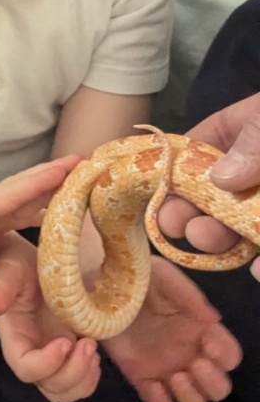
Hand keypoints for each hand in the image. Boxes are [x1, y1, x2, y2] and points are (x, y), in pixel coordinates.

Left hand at [0, 157, 77, 260]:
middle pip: (28, 185)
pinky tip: (64, 205)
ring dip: (56, 183)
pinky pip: (27, 206)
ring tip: (84, 173)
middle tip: (87, 160)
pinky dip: (47, 200)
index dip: (40, 182)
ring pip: (31, 193)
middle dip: (57, 173)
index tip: (66, 168)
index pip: (14, 192)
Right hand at [0, 233, 101, 401]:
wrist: (29, 263)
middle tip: (88, 343)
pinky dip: (90, 377)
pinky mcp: (67, 355)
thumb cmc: (15, 264)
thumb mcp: (7, 269)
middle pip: (50, 386)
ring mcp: (50, 357)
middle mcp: (31, 353)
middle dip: (73, 373)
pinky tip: (95, 353)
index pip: (26, 368)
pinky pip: (78, 383)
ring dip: (83, 379)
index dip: (46, 364)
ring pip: (65, 391)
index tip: (65, 341)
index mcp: (14, 338)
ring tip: (92, 349)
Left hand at [102, 257, 240, 401]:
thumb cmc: (137, 279)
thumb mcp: (163, 276)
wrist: (97, 287)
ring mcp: (165, 369)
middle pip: (218, 387)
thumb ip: (188, 294)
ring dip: (191, 395)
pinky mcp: (141, 378)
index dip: (225, 356)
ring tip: (177, 376)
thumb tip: (212, 319)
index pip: (229, 355)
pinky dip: (160, 401)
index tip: (209, 347)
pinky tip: (151, 384)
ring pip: (193, 401)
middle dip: (213, 382)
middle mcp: (189, 354)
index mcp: (200, 331)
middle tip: (196, 365)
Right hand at [156, 92, 259, 272]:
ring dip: (221, 239)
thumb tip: (220, 177)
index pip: (196, 147)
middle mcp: (251, 170)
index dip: (171, 169)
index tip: (151, 190)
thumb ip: (255, 141)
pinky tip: (258, 269)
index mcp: (242, 132)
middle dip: (190, 210)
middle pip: (212, 192)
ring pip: (240, 224)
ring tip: (208, 243)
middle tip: (174, 224)